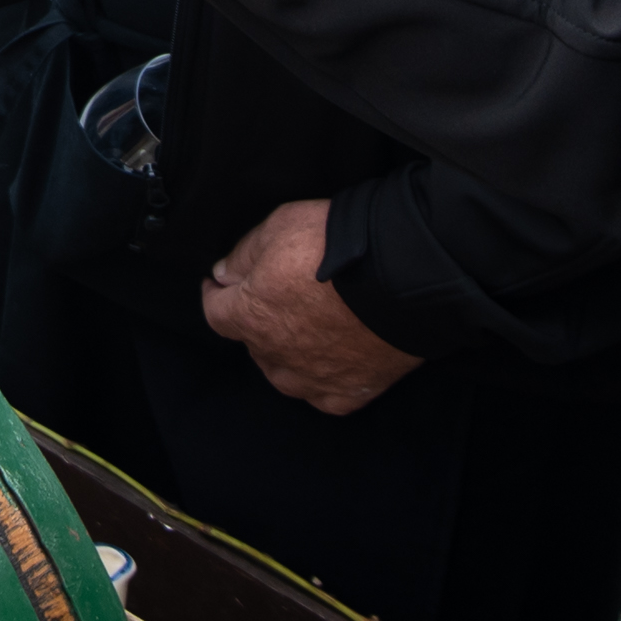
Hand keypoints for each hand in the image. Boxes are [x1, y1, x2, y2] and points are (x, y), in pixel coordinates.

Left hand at [202, 200, 421, 414]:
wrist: (405, 276)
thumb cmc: (339, 247)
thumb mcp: (280, 226)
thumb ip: (243, 255)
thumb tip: (223, 276)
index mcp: (252, 316)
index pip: (216, 312)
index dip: (215, 296)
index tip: (218, 287)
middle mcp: (277, 355)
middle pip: (253, 342)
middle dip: (256, 320)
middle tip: (275, 297)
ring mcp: (313, 378)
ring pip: (284, 374)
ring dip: (284, 354)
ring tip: (301, 330)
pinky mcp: (348, 392)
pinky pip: (323, 393)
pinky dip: (322, 378)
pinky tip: (329, 360)